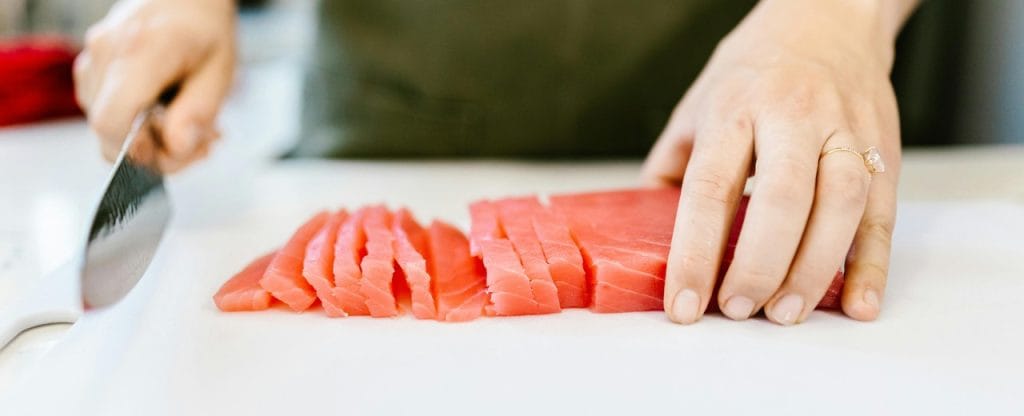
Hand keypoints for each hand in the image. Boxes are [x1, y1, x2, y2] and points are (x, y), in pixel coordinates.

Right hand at [74, 0, 235, 172]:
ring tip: (188, 125)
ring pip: (104, 126)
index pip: (112, 122)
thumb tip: (176, 149)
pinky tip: (166, 114)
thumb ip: (197, 113)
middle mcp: (105, 53)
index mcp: (140, 52)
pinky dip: (134, 124)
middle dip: (154, 151)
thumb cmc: (205, 28)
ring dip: (147, 139)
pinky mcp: (90, 67)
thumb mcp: (219, 71)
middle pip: (106, 131)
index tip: (179, 151)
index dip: (140, 152)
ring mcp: (92, 58)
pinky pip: (104, 112)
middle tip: (198, 144)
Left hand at [644, 0, 916, 324]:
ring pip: (841, 204)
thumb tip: (640, 229)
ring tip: (784, 313)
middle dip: (759, 264)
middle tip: (738, 309)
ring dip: (813, 269)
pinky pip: (882, 213)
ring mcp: (845, 130)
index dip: (696, 252)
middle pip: (783, 197)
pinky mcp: (885, 148)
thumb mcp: (697, 105)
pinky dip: (871, 265)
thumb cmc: (752, 71)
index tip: (684, 303)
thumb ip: (671, 166)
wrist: (828, 18)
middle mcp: (793, 116)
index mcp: (734, 108)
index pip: (710, 187)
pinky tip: (856, 303)